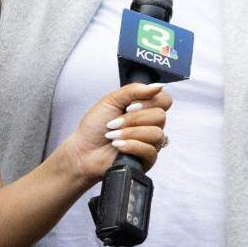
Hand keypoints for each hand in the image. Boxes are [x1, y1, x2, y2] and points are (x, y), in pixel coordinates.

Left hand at [56, 82, 171, 184]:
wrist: (83, 150)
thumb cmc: (95, 127)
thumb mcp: (111, 100)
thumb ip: (134, 90)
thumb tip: (158, 86)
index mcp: (144, 108)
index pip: (165, 100)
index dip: (150, 101)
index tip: (129, 106)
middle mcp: (150, 125)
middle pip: (160, 116)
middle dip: (134, 119)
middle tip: (115, 122)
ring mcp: (150, 143)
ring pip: (156, 134)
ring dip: (131, 133)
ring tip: (113, 136)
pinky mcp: (147, 160)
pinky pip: (150, 151)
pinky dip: (132, 146)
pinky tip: (118, 146)